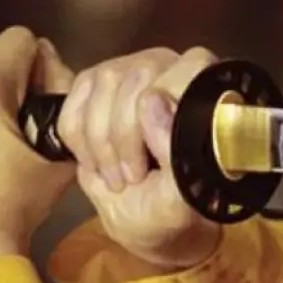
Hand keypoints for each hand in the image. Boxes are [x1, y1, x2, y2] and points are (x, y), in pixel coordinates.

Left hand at [0, 26, 76, 254]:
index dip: (47, 67)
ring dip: (4, 106)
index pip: (25, 41)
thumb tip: (71, 97)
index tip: (51, 102)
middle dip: (24, 87)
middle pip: (2, 61)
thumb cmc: (14, 199)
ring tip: (14, 144)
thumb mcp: (62, 157)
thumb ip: (75, 117)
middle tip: (35, 127)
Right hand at [58, 45, 221, 268]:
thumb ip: (175, 148)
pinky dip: (78, 141)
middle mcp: (172, 67)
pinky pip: (73, 104)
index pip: (189, 67)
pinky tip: (96, 163)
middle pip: (136, 77)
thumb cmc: (171, 205)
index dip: (165, 108)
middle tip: (132, 178)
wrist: (140, 216)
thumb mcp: (182, 192)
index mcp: (209, 90)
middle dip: (125, 135)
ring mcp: (129, 69)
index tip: (154, 159)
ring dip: (100, 141)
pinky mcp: (92, 85)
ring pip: (101, 83)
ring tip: (116, 178)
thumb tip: (152, 102)